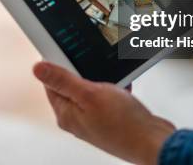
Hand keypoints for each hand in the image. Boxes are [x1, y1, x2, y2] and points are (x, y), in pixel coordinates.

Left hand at [33, 62, 174, 164]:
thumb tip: (38, 68)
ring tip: (113, 80)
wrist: (154, 143)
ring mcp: (94, 119)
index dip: (57, 63)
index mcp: (66, 113)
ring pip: (92, 88)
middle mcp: (77, 118)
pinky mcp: (110, 118)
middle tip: (95, 65)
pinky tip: (123, 88)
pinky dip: (116, 88)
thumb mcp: (89, 95)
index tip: (67, 50)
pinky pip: (108, 95)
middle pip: (72, 83)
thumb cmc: (124, 125)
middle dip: (84, 70)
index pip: (51, 82)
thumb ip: (63, 80)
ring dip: (103, 79)